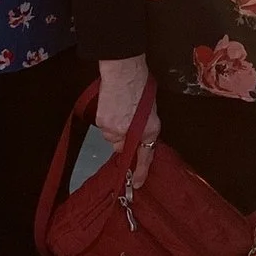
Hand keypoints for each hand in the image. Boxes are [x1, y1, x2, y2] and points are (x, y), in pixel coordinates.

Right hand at [95, 56, 159, 188]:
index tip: (138, 184)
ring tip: (120, 109)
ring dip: (115, 128)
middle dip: (124, 139)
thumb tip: (138, 136)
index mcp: (151, 129)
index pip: (146, 156)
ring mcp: (116, 130)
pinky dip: (107, 121)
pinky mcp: (103, 124)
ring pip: (113, 137)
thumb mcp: (151, 108)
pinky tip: (111, 106)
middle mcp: (134, 134)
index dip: (142, 171)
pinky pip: (104, 128)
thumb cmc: (141, 85)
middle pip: (124, 146)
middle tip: (126, 121)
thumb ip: (146, 126)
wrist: (123, 71)